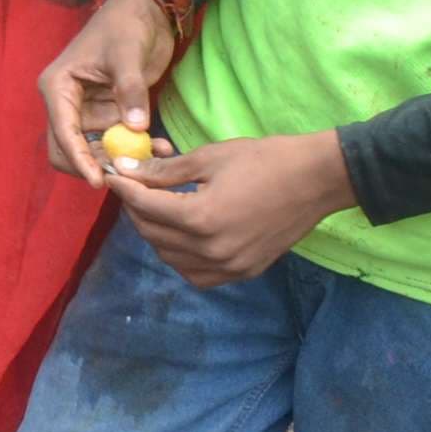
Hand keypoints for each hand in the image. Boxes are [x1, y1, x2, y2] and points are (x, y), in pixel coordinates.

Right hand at [39, 0, 179, 185]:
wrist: (145, 10)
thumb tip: (135, 128)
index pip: (63, 132)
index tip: (100, 180)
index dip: (79, 159)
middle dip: (97, 164)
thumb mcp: (127, 54)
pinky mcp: (109, 113)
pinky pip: (117, 140)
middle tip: (129, 173)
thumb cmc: (126, 24)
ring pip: (96, 149)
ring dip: (122, 158)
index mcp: (59, 87)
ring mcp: (88, 110)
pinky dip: (136, 147)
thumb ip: (130, 90)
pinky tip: (161, 146)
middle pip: (70, 149)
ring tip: (157, 156)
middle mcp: (68, 103)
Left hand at [111, 130, 354, 288]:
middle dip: (137, 210)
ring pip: (171, 258)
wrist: (317, 180)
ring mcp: (229, 266)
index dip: (125, 189)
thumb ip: (165, 170)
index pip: (146, 207)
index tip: (113, 175)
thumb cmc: (265, 159)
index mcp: (201, 219)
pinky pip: (197, 273)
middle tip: (134, 188)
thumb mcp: (209, 157)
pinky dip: (181, 258)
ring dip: (156, 234)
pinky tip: (181, 236)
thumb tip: (128, 171)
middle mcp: (211, 250)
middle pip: (154, 235)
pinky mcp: (243, 272)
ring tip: (157, 208)